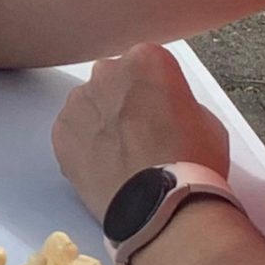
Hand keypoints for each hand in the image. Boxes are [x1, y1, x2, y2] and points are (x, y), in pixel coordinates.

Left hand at [48, 44, 232, 222]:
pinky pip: (72, 131)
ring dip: (102, 122)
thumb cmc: (189, 162)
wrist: (160, 203)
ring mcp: (79, 101)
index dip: (156, 89)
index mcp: (147, 60)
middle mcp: (107, 72)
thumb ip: (176, 101)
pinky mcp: (60, 131)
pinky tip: (106, 165)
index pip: (148, 64)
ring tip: (123, 155)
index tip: (162, 108)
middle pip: (115, 80)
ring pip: (90, 105)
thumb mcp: (204, 118)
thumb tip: (165, 110)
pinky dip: (84, 145)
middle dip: (124, 100)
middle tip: (142, 133)